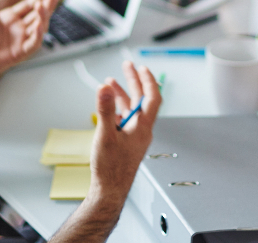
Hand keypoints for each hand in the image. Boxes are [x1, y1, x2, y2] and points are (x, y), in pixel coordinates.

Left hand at [0, 0, 56, 82]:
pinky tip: (39, 23)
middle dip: (47, 3)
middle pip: (38, 14)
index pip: (29, 5)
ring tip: (43, 4)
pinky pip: (33, 43)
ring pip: (39, 27)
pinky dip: (38, 34)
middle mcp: (17, 29)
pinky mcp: (19, 53)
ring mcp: (19, 41)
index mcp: (9, 18)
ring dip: (43, 16)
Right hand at [89, 61, 161, 201]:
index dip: (148, 80)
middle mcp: (141, 130)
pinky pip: (125, 120)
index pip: (152, 97)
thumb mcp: (105, 135)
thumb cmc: (111, 169)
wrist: (109, 191)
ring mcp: (135, 137)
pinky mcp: (127, 143)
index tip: (141, 67)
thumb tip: (105, 88)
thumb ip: (105, 110)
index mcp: (142, 126)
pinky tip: (107, 109)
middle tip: (127, 66)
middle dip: (134, 81)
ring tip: (110, 83)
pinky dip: (117, 110)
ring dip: (123, 95)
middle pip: (142, 100)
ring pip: (132, 110)